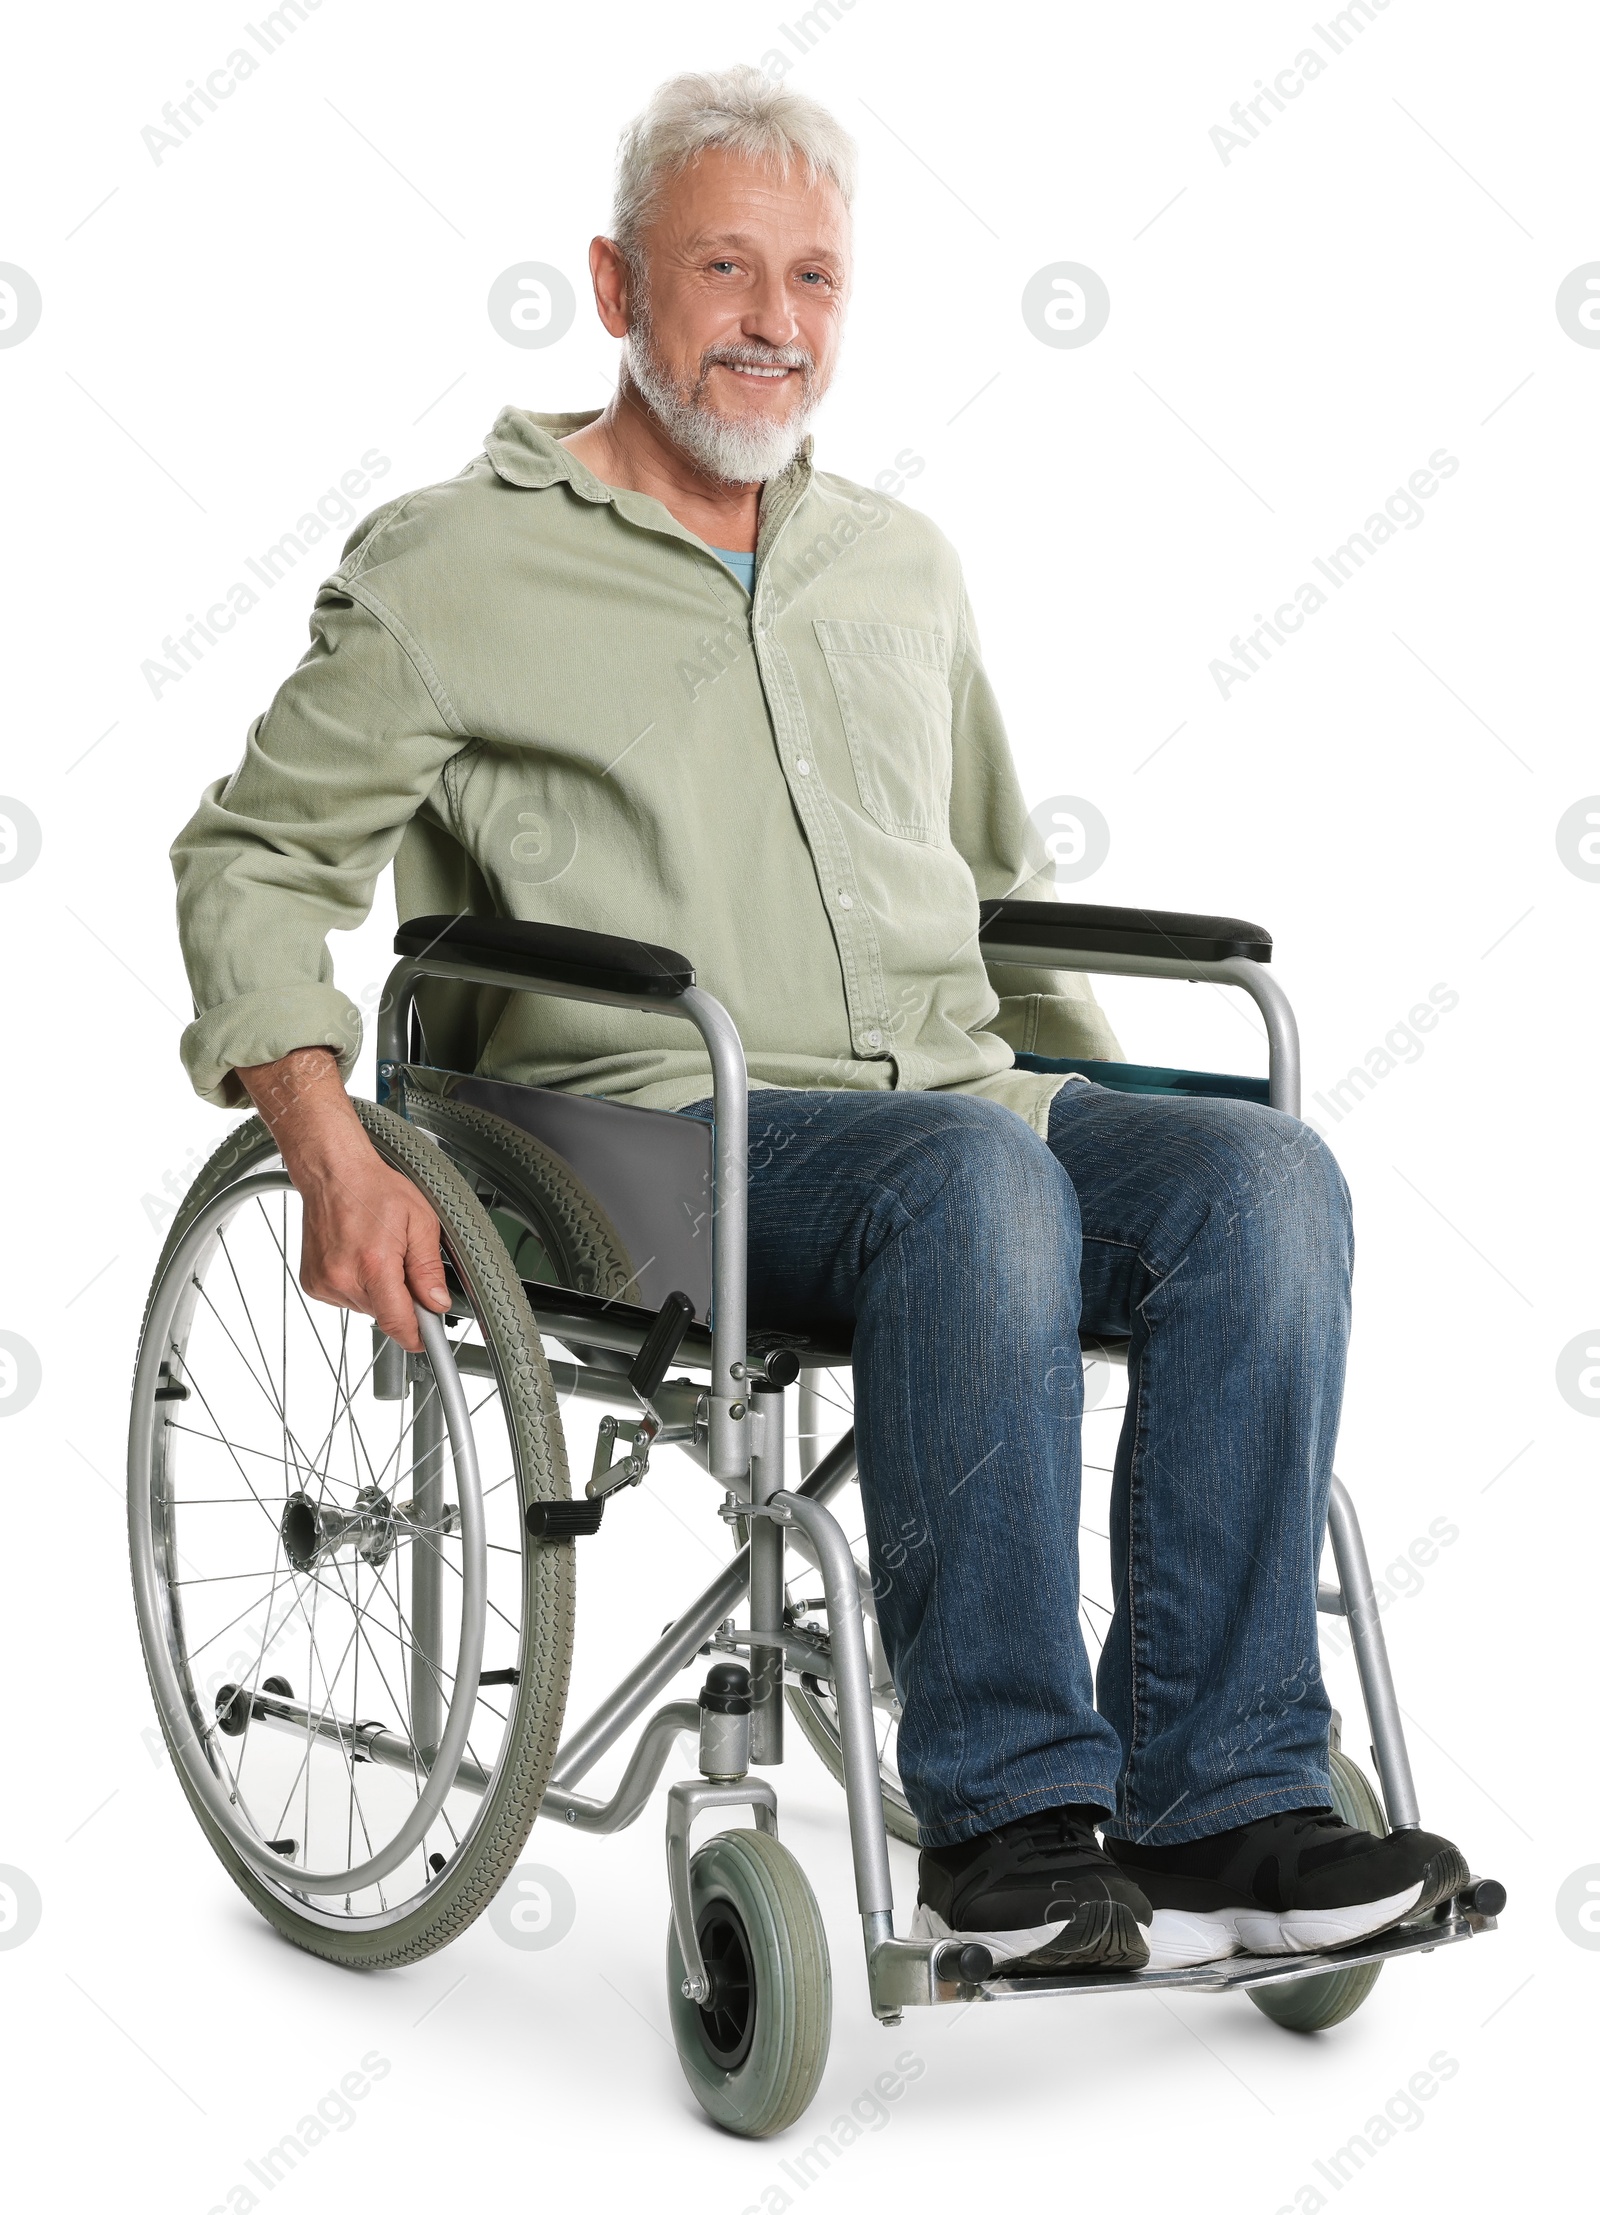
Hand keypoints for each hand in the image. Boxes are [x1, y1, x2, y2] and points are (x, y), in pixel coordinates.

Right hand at [237, 1048, 450, 1353]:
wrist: (333, 1172)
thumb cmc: (375, 1189)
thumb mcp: (420, 1222)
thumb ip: (429, 1268)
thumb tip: (437, 1303)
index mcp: (373, 1266)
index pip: (398, 1324)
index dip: (418, 1334)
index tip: (428, 1338)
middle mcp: (344, 1279)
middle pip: (385, 1315)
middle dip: (401, 1297)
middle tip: (402, 1262)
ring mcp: (325, 1283)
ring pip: (366, 1307)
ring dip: (378, 1290)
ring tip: (376, 1251)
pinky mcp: (313, 1283)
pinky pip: (347, 1298)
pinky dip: (358, 1284)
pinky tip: (359, 1256)